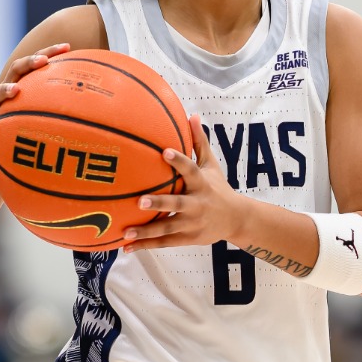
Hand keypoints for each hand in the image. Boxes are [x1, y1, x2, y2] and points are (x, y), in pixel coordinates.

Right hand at [0, 43, 75, 142]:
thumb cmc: (28, 119)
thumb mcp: (46, 108)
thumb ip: (65, 101)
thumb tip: (100, 99)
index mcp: (25, 81)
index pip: (38, 61)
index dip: (51, 52)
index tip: (68, 47)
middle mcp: (9, 87)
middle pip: (17, 69)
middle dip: (30, 63)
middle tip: (43, 61)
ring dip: (6, 89)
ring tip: (15, 90)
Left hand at [123, 116, 252, 250]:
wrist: (236, 219)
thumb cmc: (218, 188)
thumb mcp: (211, 165)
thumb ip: (199, 142)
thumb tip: (192, 115)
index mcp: (201, 184)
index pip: (191, 170)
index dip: (179, 161)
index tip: (165, 151)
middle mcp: (197, 204)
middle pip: (178, 203)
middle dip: (160, 203)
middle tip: (140, 200)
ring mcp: (192, 223)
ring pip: (168, 228)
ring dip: (147, 231)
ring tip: (126, 231)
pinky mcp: (188, 238)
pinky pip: (164, 243)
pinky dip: (145, 245)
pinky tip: (126, 246)